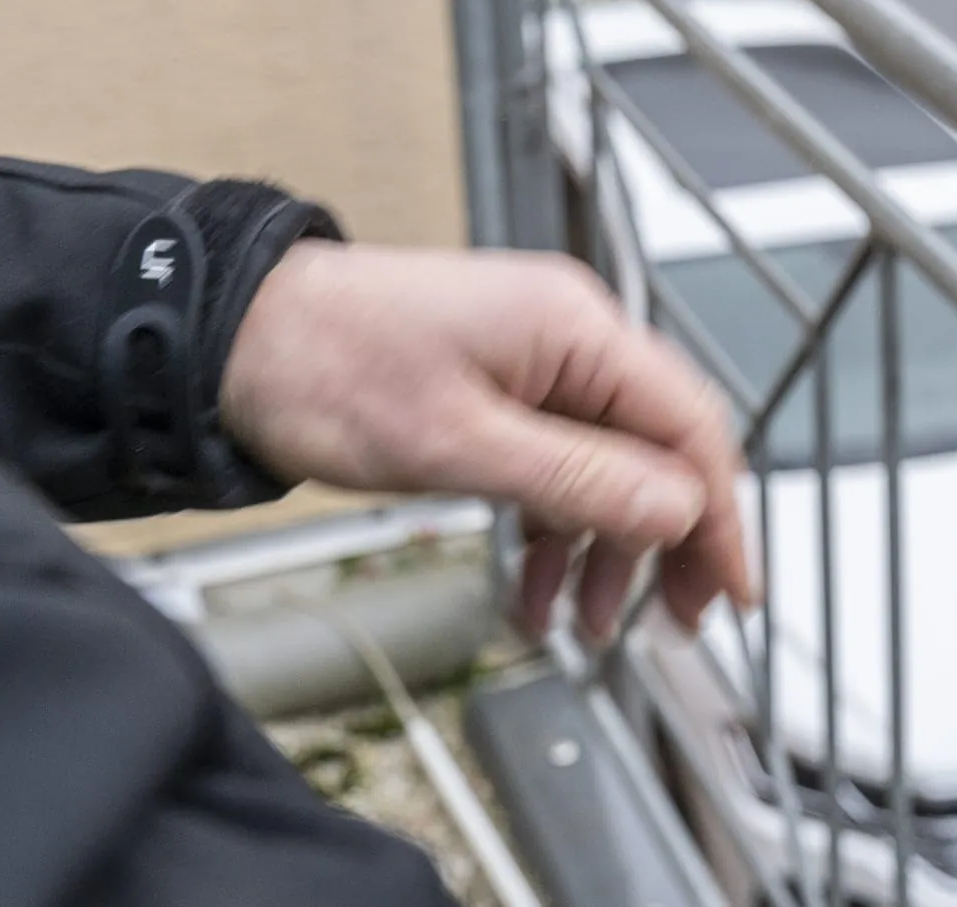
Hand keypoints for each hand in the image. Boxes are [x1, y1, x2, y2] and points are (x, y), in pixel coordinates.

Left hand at [221, 242, 751, 638]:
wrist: (227, 337)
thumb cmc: (325, 369)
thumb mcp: (457, 444)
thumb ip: (579, 478)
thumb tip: (679, 508)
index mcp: (578, 332)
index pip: (689, 424)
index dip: (720, 514)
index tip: (729, 588)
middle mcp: (572, 339)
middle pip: (660, 447)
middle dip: (670, 539)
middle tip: (675, 620)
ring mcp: (537, 362)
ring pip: (609, 465)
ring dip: (607, 547)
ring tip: (592, 623)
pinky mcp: (501, 387)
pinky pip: (557, 464)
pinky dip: (554, 529)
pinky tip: (537, 590)